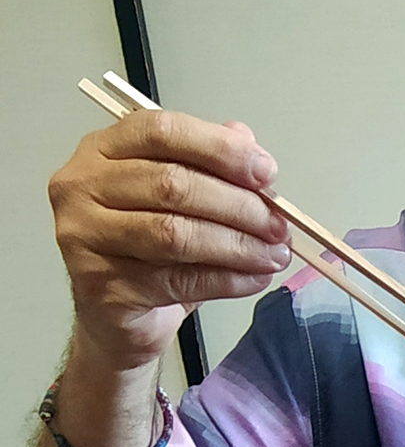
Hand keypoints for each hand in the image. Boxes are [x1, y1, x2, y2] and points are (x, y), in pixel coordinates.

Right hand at [49, 111, 291, 368]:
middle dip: (239, 205)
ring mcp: (84, 237)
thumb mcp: (183, 198)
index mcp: (103, 149)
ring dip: (238, 245)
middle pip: (172, 184)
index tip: (267, 173)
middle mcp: (82, 186)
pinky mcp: (101, 286)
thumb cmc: (150, 246)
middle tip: (279, 226)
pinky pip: (178, 279)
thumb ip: (211, 165)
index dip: (220, 149)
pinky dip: (228, 279)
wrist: (116, 315)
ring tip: (275, 255)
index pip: (162, 132)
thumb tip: (251, 147)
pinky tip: (256, 278)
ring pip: (175, 233)